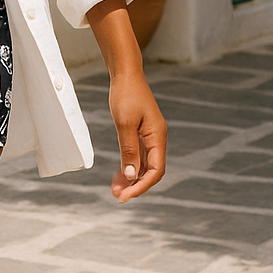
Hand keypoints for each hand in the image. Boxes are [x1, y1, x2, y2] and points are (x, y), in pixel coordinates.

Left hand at [108, 70, 166, 200]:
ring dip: (131, 179)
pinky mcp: (140, 134)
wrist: (125, 75)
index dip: (142, 186)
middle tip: (117, 196)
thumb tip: (132, 176)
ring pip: (143, 165)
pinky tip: (118, 177)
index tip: (125, 196)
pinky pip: (137, 156)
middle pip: (151, 171)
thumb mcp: (125, 123)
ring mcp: (149, 137)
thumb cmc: (126, 95)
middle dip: (136, 185)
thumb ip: (129, 150)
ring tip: (115, 191)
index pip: (156, 170)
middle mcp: (157, 139)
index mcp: (158, 136)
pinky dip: (128, 167)